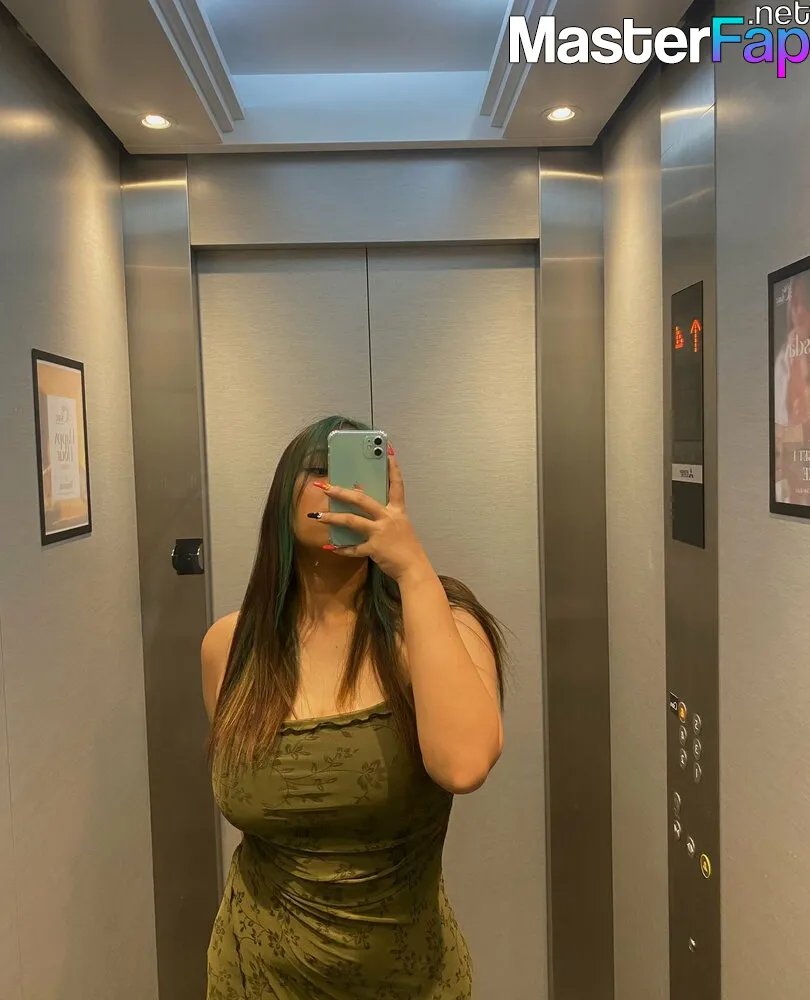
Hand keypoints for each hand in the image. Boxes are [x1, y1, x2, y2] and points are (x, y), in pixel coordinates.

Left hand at [312, 447, 431, 581]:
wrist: (415, 569)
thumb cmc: (407, 547)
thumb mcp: (399, 526)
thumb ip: (384, 513)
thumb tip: (362, 496)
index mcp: (397, 510)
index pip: (397, 485)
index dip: (393, 468)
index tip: (388, 451)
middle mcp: (388, 517)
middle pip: (362, 499)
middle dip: (341, 492)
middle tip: (325, 486)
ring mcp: (381, 532)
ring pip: (352, 521)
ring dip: (332, 518)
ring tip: (316, 516)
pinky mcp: (374, 548)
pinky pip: (353, 548)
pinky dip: (341, 549)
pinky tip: (330, 548)